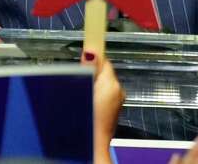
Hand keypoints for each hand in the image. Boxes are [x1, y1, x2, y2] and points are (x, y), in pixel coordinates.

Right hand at [83, 49, 123, 163]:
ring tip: (81, 96)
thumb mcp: (83, 88)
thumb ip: (88, 70)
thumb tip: (91, 52)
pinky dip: (96, 98)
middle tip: (79, 81)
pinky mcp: (113, 112)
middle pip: (103, 73)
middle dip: (91, 74)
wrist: (91, 145)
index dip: (94, 58)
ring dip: (93, 87)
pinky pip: (104, 98)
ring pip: (103, 86)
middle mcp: (118, 91)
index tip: (87, 52)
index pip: (104, 61)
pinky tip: (86, 106)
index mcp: (111, 83)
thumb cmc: (87, 118)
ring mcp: (117, 102)